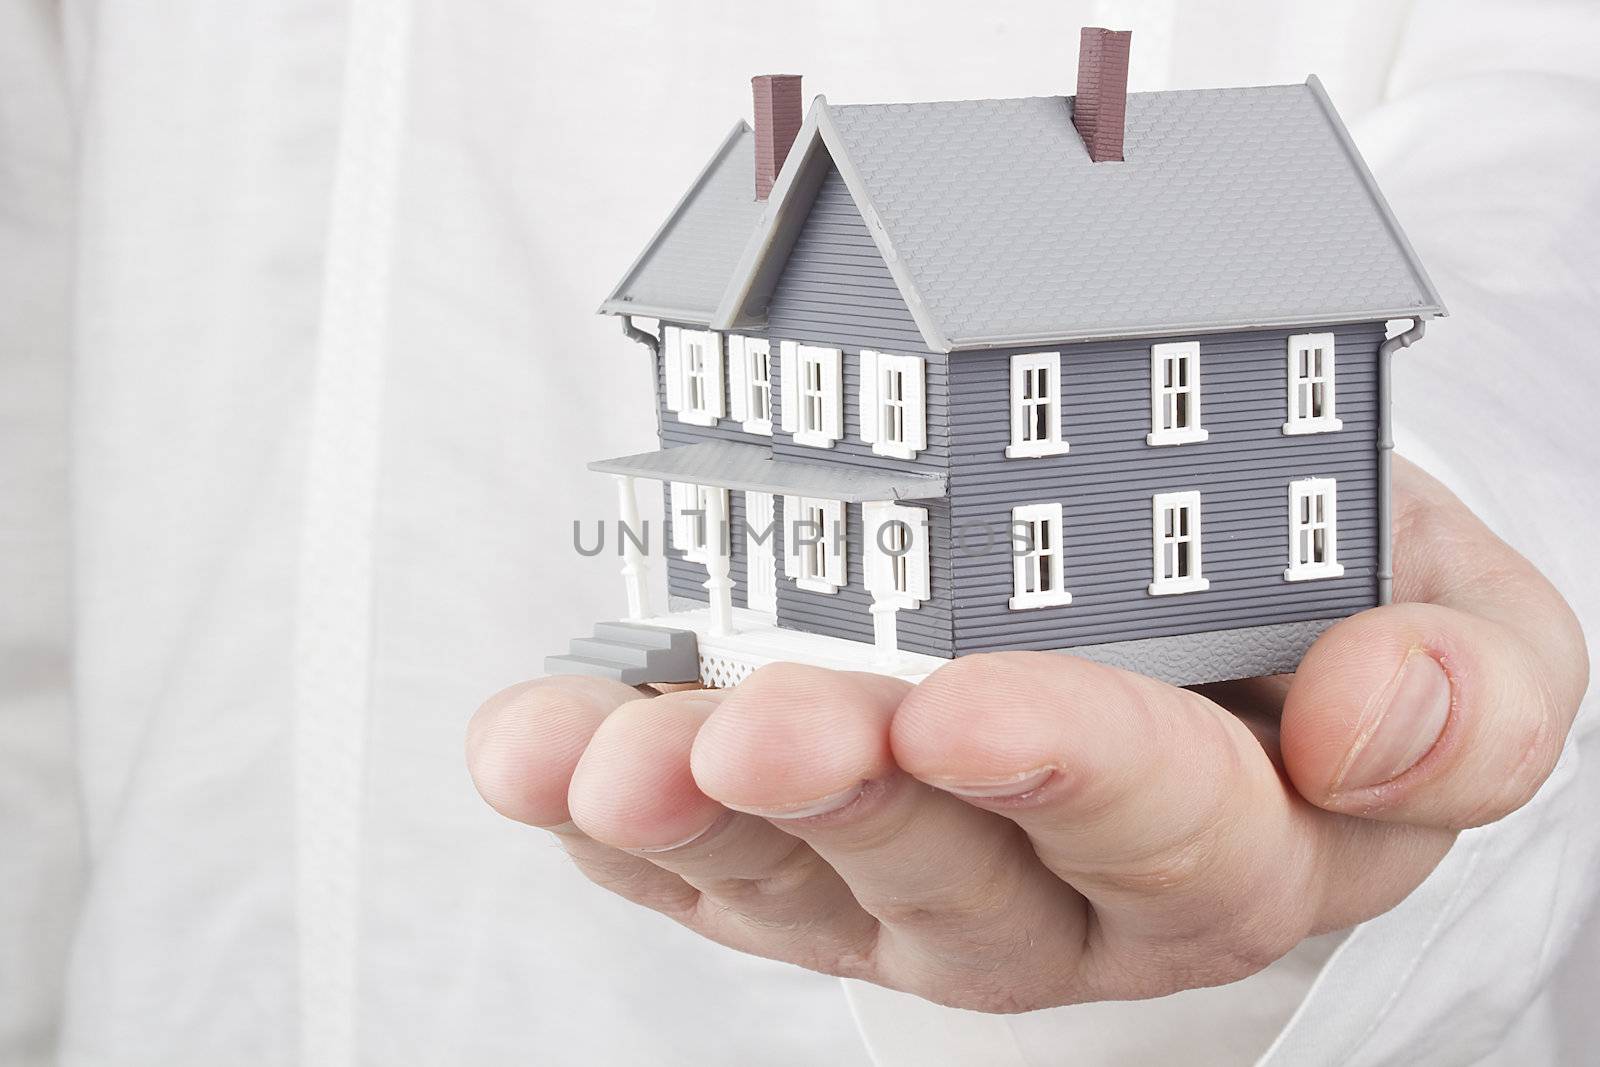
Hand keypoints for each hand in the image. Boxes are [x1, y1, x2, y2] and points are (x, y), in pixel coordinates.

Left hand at [466, 458, 1587, 1011]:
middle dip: (853, 802)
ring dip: (695, 821)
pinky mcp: (796, 860)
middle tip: (766, 727)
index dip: (1071, 770)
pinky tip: (540, 744)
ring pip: (795, 883)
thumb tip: (1368, 722)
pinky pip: (691, 857)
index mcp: (1240, 845)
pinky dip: (602, 804)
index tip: (971, 706)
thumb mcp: (1465, 627)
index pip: (1166, 832)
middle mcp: (1060, 898)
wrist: (1206, 622)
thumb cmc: (1322, 616)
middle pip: (952, 880)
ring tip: (613, 752)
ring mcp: (908, 888)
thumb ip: (1465, 691)